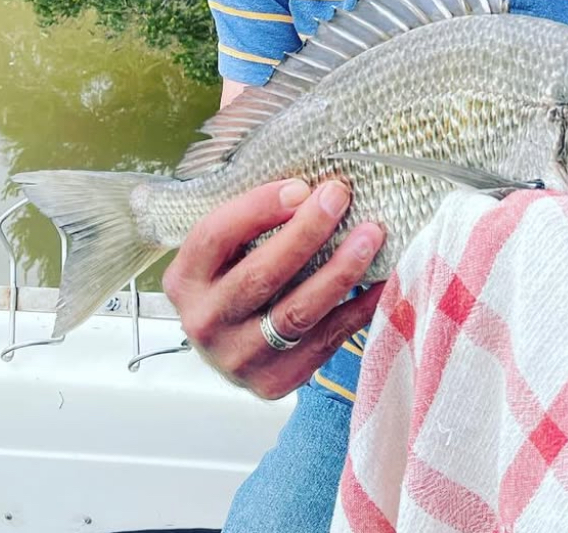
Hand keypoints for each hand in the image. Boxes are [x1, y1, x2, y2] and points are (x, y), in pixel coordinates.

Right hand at [162, 178, 385, 399]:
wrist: (232, 347)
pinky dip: (359, 307)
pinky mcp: (276, 381)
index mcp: (185, 280)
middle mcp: (205, 323)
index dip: (258, 208)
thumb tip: (312, 188)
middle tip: (340, 197)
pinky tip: (382, 279)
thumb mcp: (227, 248)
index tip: (300, 186)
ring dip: (339, 270)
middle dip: (306, 232)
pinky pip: (327, 339)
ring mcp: (239, 358)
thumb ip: (255, 218)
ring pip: (297, 312)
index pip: (215, 237)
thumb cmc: (237, 278)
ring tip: (371, 235)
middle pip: (260, 275)